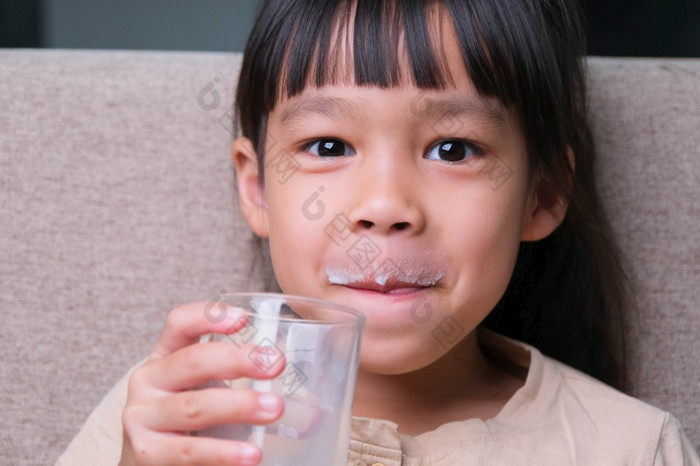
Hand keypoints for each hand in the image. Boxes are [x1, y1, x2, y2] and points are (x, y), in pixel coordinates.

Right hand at [120, 301, 285, 464]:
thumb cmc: (187, 423)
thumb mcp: (204, 391)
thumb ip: (243, 386)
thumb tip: (313, 412)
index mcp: (165, 357)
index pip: (179, 323)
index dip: (208, 315)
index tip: (244, 319)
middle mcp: (149, 381)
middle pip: (192, 360)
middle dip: (238, 360)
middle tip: (276, 365)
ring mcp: (142, 417)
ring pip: (194, 406)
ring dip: (239, 406)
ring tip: (274, 410)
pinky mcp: (146, 454)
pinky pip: (189, 452)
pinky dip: (223, 453)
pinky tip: (251, 455)